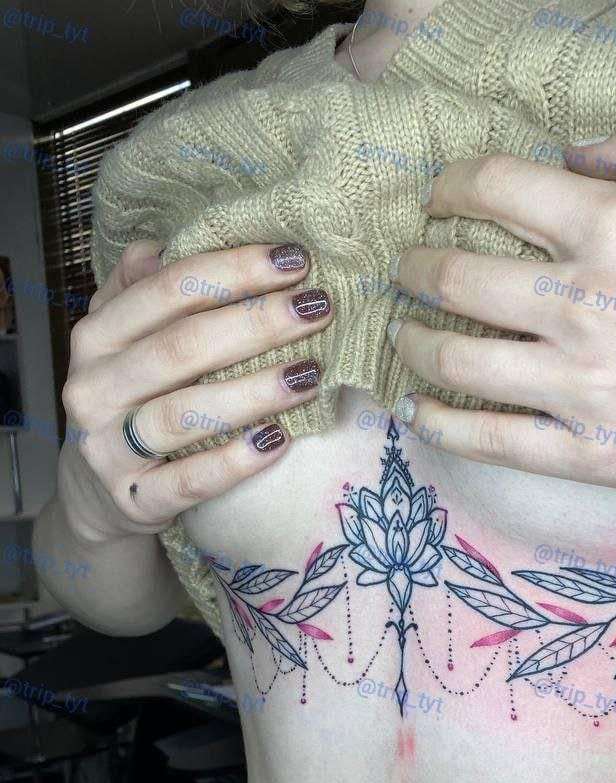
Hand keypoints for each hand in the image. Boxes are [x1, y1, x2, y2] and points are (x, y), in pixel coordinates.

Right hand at [58, 240, 333, 544]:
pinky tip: (278, 441)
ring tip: (309, 375)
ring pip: (185, 414)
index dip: (233, 271)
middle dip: (257, 323)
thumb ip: (141, 292)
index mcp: (95, 338)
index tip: (295, 259)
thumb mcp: (124, 342)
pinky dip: (236, 461)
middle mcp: (93, 390)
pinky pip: (190, 481)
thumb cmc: (131, 403)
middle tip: (318, 308)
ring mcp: (108, 450)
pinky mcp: (134, 500)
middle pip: (181, 348)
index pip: (166, 291)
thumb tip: (161, 245)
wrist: (98, 494)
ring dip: (254, 391)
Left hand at [386, 116, 615, 505]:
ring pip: (456, 361)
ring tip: (404, 332)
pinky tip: (417, 409)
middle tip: (408, 267)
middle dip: (416, 265)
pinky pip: (488, 440)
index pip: (495, 190)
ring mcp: (581, 387)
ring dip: (413, 342)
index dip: (449, 187)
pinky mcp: (587, 455)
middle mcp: (585, 305)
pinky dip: (439, 424)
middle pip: (456, 276)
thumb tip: (575, 151)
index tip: (438, 197)